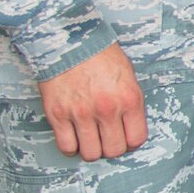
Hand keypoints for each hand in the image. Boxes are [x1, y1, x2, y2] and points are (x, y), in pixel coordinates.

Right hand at [39, 43, 146, 161]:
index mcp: (129, 98)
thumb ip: (130, 102)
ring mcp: (80, 113)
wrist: (68, 39)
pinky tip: (74, 137)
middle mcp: (106, 109)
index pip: (136, 139)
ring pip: (90, 153)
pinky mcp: (57, 114)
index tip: (125, 137)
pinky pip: (66, 146)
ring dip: (92, 149)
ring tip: (90, 137)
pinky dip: (71, 146)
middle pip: (114, 150)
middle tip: (106, 138)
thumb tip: (130, 128)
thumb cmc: (100, 54)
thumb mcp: (128, 75)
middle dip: (111, 147)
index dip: (131, 142)